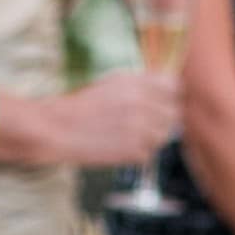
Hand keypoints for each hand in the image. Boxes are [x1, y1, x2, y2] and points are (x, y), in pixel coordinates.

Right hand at [41, 70, 180, 166]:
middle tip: (141, 121)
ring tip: (127, 133)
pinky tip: (118, 144)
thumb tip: (172, 86)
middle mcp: (141, 103)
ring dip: (152, 136)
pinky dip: (139, 151)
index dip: (168, 94)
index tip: (161, 99)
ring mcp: (141, 129)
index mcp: (135, 83)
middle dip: (162, 117)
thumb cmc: (85, 104)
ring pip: (165, 135)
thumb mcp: (111, 82)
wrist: (60, 128)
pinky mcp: (136, 151)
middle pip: (173, 112)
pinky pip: (150, 152)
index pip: (174, 86)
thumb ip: (142, 83)